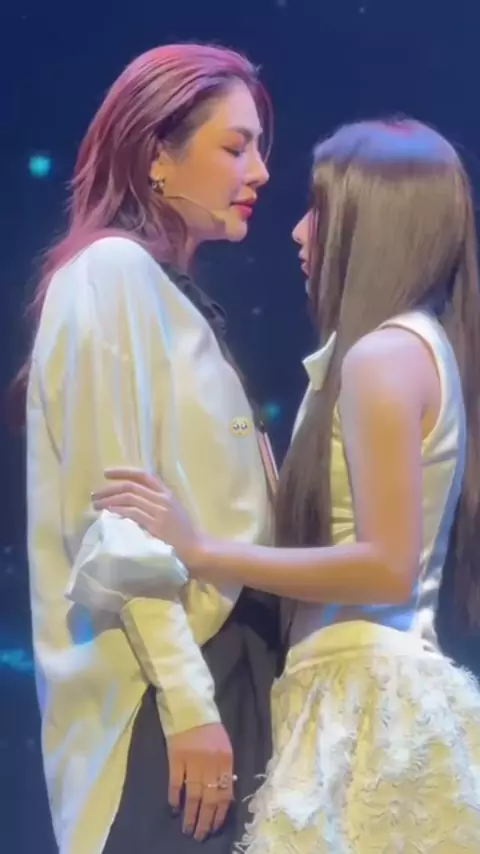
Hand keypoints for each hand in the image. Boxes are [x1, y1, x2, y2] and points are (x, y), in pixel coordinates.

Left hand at [92, 468, 202, 568]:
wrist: (197, 549)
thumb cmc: (184, 534)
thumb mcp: (173, 512)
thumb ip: (156, 504)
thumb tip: (131, 502)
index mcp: (167, 493)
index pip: (143, 475)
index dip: (123, 472)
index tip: (106, 473)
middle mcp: (163, 498)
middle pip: (131, 486)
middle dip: (109, 488)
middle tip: (95, 495)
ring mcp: (160, 511)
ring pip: (129, 497)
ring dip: (109, 499)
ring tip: (96, 504)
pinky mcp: (156, 524)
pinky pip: (132, 512)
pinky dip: (118, 510)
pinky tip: (108, 512)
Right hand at [167, 722, 233, 839]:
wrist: (190, 706)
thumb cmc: (209, 728)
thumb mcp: (224, 746)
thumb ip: (225, 768)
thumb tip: (224, 794)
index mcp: (226, 759)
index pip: (226, 793)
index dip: (220, 814)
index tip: (214, 827)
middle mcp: (211, 762)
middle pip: (210, 798)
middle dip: (205, 821)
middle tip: (200, 835)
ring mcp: (193, 760)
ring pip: (194, 794)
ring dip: (190, 814)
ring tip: (187, 828)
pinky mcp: (176, 757)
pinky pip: (176, 782)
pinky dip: (175, 797)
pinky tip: (174, 808)